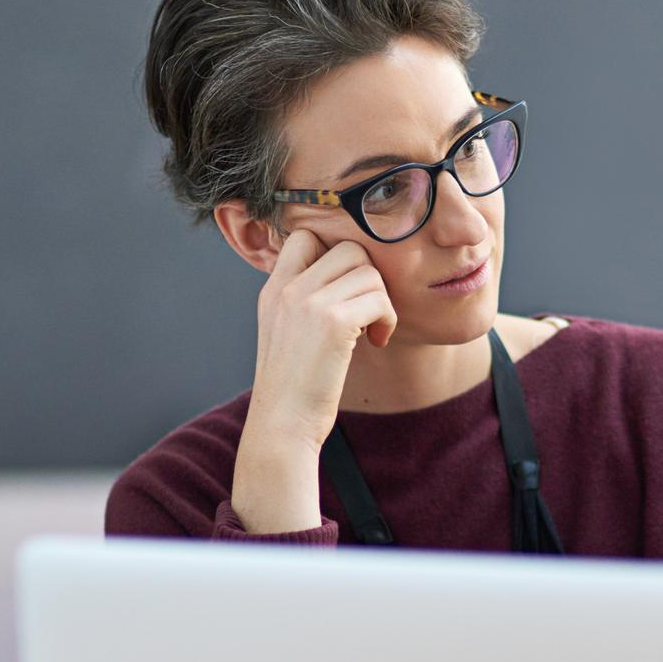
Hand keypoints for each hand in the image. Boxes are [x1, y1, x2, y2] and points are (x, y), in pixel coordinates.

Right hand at [232, 229, 397, 531]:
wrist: (282, 425)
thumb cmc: (293, 389)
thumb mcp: (287, 334)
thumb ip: (304, 303)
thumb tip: (347, 281)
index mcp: (274, 290)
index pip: (305, 236)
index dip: (335, 253)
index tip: (347, 290)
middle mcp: (288, 289)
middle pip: (348, 249)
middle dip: (369, 279)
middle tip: (369, 312)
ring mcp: (308, 302)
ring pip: (369, 272)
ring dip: (383, 301)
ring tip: (375, 331)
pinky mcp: (334, 322)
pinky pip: (379, 298)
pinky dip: (388, 318)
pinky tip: (378, 340)